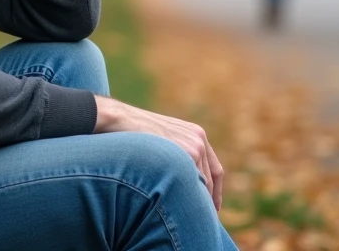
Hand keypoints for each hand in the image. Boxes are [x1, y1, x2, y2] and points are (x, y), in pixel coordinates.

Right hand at [94, 95, 223, 210]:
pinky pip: (194, 182)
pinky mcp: (186, 153)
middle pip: (211, 178)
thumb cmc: (136, 131)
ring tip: (190, 218)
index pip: (214, 168)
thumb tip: (181, 176)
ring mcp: (194, 146)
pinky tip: (182, 208)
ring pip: (203, 183)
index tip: (214, 207)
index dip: (216, 190)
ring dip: (198, 200)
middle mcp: (199, 139)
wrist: (123, 119)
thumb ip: (177, 150)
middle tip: (204, 218)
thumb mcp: (163, 137)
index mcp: (196, 134)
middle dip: (208, 199)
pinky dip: (191, 197)